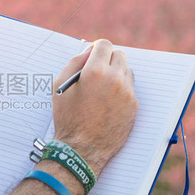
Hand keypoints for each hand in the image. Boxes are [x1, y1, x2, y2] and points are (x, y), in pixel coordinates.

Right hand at [52, 39, 137, 176]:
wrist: (82, 149)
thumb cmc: (68, 118)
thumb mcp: (60, 87)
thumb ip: (74, 63)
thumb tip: (88, 50)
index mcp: (95, 72)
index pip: (104, 45)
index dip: (96, 49)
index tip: (92, 55)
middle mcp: (115, 79)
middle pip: (119, 54)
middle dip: (108, 59)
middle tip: (97, 71)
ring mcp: (127, 93)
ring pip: (126, 71)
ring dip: (116, 74)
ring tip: (101, 89)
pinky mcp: (134, 106)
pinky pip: (130, 88)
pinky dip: (120, 90)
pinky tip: (107, 102)